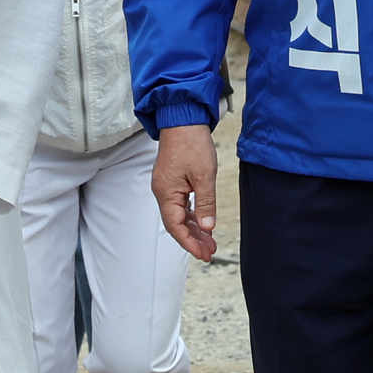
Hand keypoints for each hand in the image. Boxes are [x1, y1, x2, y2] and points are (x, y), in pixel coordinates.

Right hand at [152, 122, 217, 261]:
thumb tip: (208, 227)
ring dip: (194, 229)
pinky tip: (203, 222)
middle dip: (193, 239)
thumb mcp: (204, 175)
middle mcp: (163, 191)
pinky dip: (192, 215)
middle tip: (210, 252)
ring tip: (209, 241)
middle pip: (176, 223)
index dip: (189, 243)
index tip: (202, 254)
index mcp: (166, 192)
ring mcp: (166, 186)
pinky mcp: (172, 180)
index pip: (175, 226)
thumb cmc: (192, 143)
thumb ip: (206, 203)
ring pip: (179, 215)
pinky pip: (181, 204)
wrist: (183, 118)